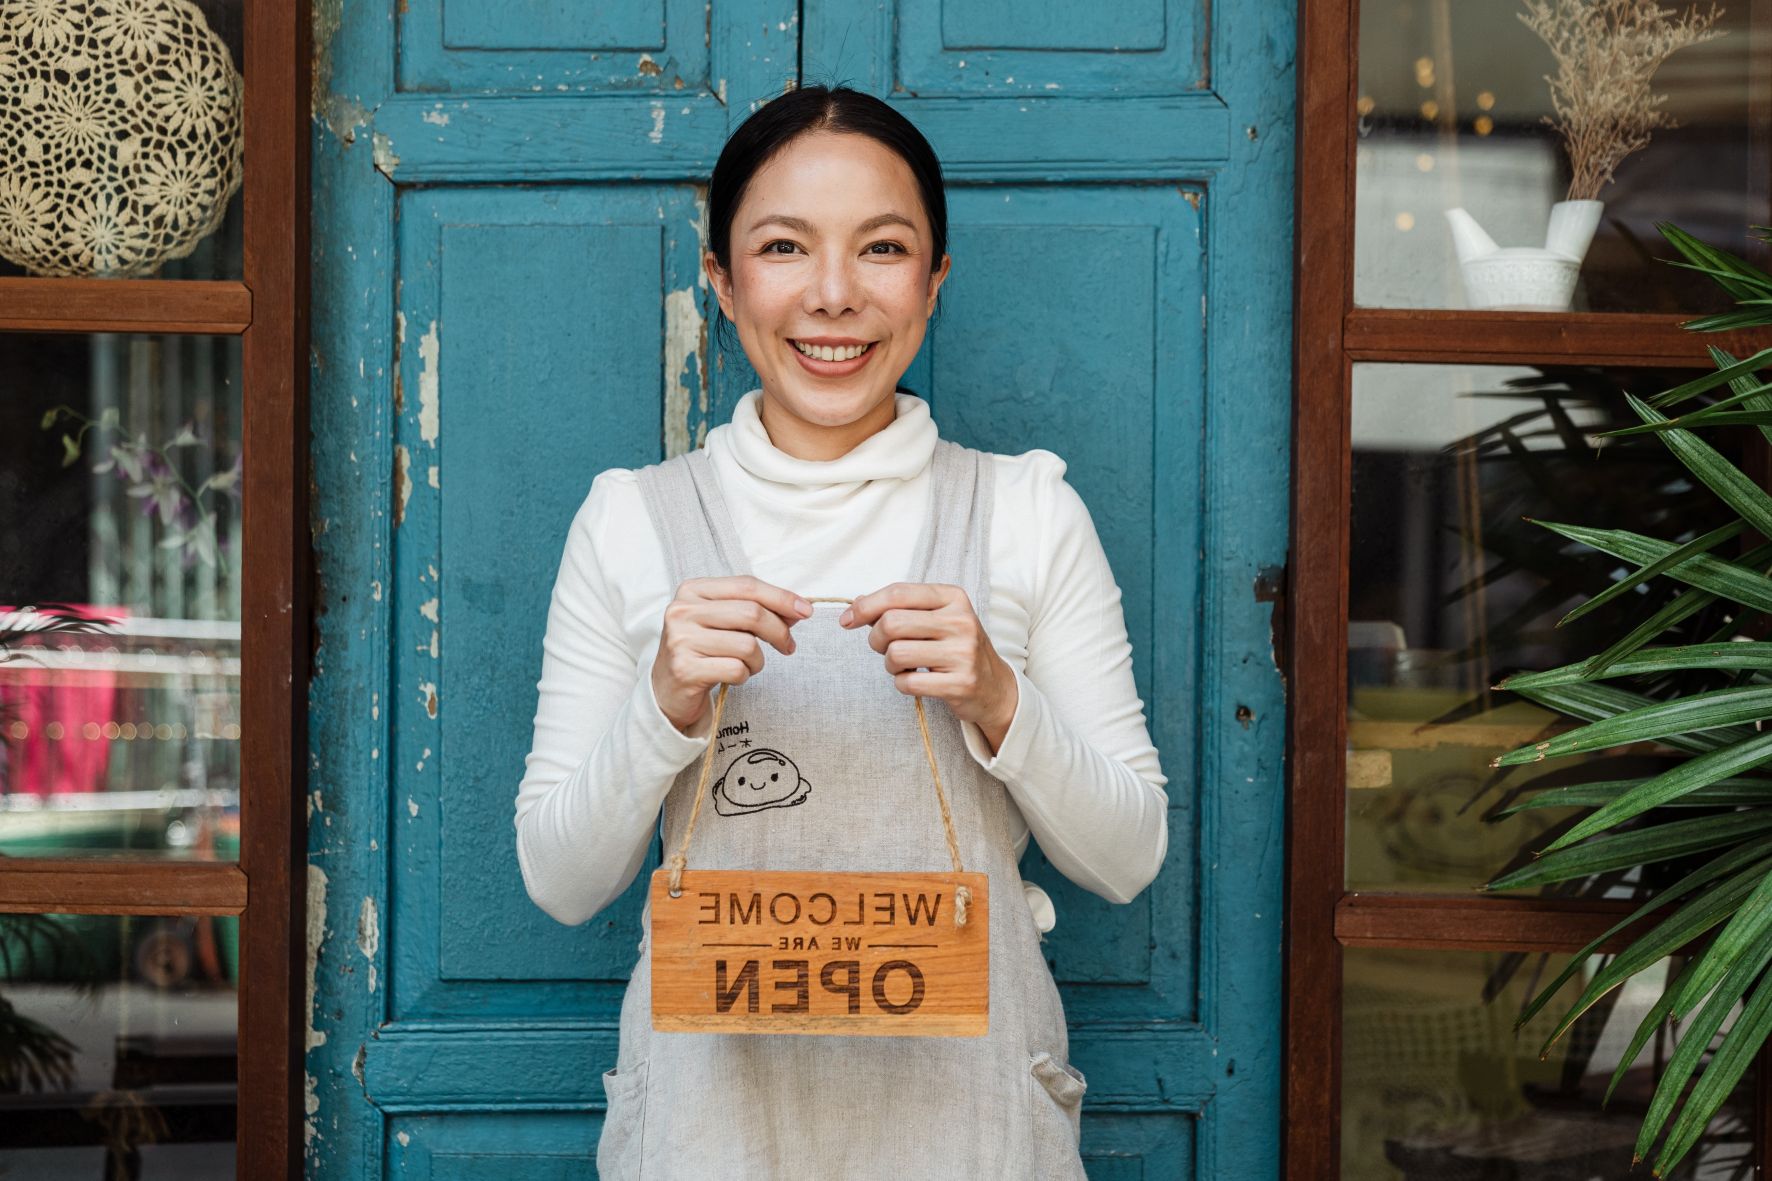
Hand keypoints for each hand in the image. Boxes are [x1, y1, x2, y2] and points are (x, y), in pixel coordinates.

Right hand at [651, 576, 811, 734]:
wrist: (667, 690)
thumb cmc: (703, 650)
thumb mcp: (724, 622)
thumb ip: (756, 610)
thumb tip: (798, 609)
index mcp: (692, 590)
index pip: (747, 586)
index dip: (781, 597)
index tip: (806, 611)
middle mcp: (682, 611)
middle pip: (751, 613)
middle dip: (779, 631)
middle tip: (788, 646)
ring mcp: (681, 640)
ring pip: (747, 645)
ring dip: (758, 660)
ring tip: (748, 665)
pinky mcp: (685, 669)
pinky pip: (736, 669)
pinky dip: (744, 676)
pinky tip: (732, 676)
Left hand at [839, 582, 1017, 751]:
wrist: (993, 686)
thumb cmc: (955, 647)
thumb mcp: (935, 618)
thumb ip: (899, 608)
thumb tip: (855, 605)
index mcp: (953, 597)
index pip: (898, 593)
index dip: (865, 606)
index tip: (848, 620)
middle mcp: (961, 621)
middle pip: (891, 623)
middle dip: (876, 639)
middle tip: (884, 648)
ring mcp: (963, 653)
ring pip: (895, 654)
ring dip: (889, 664)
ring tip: (903, 665)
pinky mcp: (960, 683)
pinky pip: (907, 683)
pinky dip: (901, 684)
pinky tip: (915, 680)